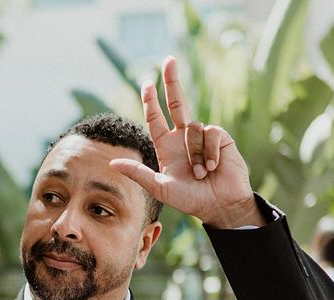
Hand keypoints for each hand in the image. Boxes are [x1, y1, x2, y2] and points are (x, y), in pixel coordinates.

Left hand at [110, 56, 261, 228]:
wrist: (219, 205)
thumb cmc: (190, 199)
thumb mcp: (160, 188)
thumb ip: (138, 174)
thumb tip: (112, 163)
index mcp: (167, 147)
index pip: (156, 118)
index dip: (150, 101)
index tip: (146, 83)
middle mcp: (183, 138)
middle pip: (177, 103)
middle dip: (172, 81)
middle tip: (168, 60)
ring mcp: (203, 137)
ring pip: (192, 128)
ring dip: (195, 154)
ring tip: (201, 173)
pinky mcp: (221, 138)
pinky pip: (210, 133)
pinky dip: (209, 152)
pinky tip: (213, 167)